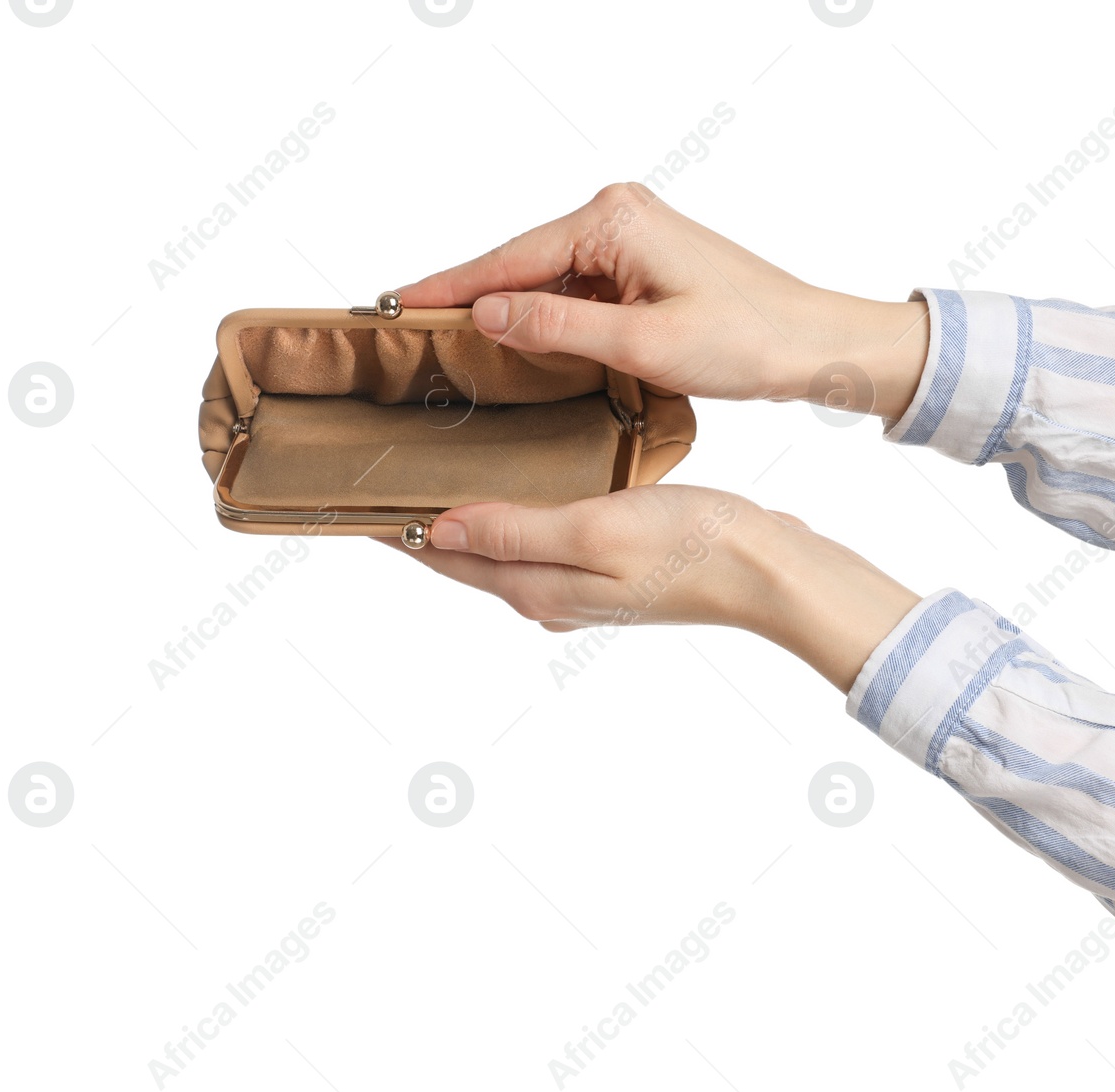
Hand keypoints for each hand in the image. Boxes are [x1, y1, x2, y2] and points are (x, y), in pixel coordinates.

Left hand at [381, 486, 920, 691]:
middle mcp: (546, 593)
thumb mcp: (597, 528)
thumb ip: (516, 529)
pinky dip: (504, 516)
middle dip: (413, 524)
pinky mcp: (604, 571)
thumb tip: (439, 529)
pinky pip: (533, 541)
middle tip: (372, 477)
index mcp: (535, 585)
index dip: (390, 527)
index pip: (439, 554)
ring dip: (456, 519)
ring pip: (494, 548)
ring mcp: (576, 587)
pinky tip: (507, 489)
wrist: (769, 573)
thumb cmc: (693, 546)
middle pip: (459, 555)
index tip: (345, 498)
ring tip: (424, 476)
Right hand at [399, 183, 928, 421]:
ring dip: (507, 310)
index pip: (508, 259)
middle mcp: (616, 215)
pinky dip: (545, 314)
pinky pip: (575, 287)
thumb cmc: (746, 340)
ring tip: (446, 341)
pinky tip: (514, 341)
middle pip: (520, 263)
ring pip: (546, 278)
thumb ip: (558, 327)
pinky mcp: (641, 261)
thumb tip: (486, 314)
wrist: (811, 343)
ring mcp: (629, 236)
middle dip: (469, 297)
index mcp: (612, 221)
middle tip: (407, 327)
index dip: (449, 286)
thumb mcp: (643, 344)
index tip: (397, 303)